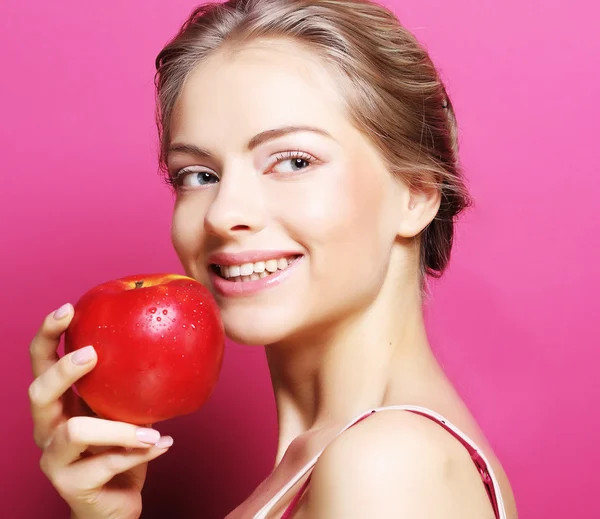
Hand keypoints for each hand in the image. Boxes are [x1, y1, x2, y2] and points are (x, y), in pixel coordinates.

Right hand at [29, 303, 172, 518]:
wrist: (116, 503)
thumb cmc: (120, 448)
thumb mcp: (123, 409)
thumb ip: (128, 383)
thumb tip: (163, 335)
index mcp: (60, 403)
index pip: (41, 362)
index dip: (48, 335)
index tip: (69, 309)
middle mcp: (48, 428)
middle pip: (39, 392)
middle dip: (63, 369)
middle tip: (92, 354)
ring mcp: (54, 459)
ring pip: (75, 431)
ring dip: (119, 427)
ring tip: (152, 429)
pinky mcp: (71, 486)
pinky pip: (107, 462)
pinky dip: (140, 452)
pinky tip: (164, 444)